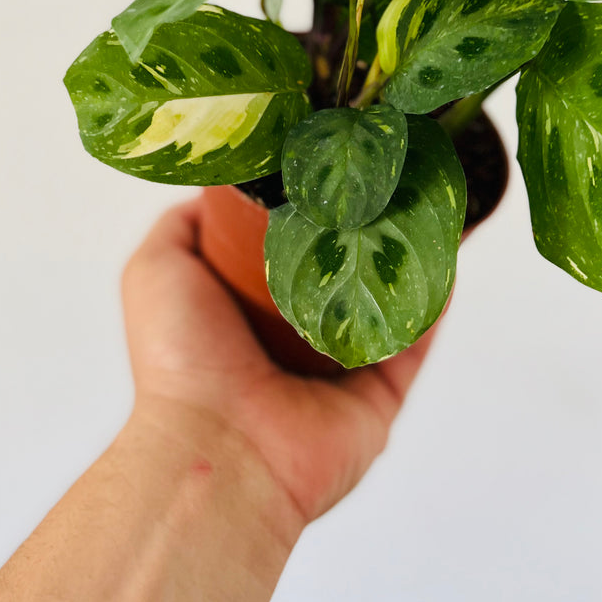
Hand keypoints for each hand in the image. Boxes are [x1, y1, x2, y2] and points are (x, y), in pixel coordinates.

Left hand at [122, 199, 442, 528]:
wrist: (218, 444)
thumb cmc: (179, 357)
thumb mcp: (156, 268)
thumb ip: (181, 225)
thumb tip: (219, 192)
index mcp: (243, 306)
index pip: (283, 244)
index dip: (303, 203)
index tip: (327, 156)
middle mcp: (292, 335)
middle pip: (339, 267)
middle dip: (360, 224)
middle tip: (384, 173)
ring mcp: (339, 367)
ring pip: (385, 300)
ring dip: (406, 256)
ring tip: (425, 201)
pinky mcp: (379, 396)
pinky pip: (415, 342)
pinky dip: (434, 302)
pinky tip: (445, 255)